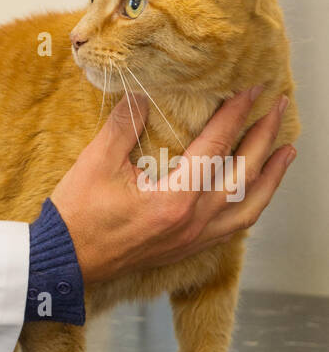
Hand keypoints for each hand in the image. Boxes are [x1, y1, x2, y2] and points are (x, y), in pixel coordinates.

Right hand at [50, 87, 295, 285]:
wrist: (64, 261)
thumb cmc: (78, 215)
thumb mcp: (96, 162)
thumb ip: (124, 125)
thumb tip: (143, 92)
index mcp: (175, 199)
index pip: (216, 147)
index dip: (235, 115)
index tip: (250, 90)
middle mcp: (193, 221)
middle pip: (244, 176)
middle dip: (265, 139)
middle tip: (280, 109)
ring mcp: (193, 238)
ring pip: (249, 207)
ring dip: (271, 177)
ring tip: (286, 153)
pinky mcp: (187, 247)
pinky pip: (234, 226)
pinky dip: (252, 205)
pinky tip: (254, 192)